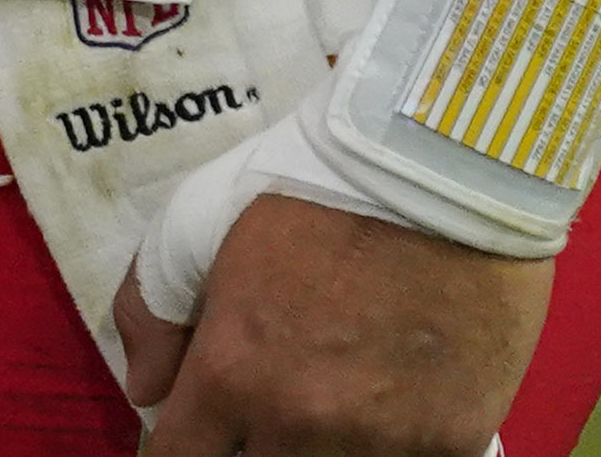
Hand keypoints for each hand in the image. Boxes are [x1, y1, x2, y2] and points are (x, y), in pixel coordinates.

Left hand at [116, 191, 541, 456]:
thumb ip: (152, 309)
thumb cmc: (314, 184)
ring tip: (328, 405)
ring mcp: (383, 443)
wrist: (447, 171)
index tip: (196, 430)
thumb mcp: (197, 221)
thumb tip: (146, 390)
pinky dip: (388, 449)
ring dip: (318, 449)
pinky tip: (389, 412)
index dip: (183, 449)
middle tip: (263, 408)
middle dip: (248, 447)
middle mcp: (302, 425)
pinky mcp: (455, 444)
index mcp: (232, 374)